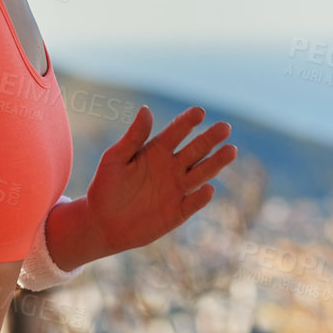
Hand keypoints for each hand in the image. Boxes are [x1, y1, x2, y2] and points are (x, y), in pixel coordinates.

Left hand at [87, 105, 235, 253]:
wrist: (101, 223)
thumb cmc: (105, 187)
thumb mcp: (114, 158)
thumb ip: (133, 137)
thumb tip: (146, 109)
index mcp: (157, 150)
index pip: (176, 132)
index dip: (187, 122)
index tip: (199, 112)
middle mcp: (172, 167)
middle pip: (196, 150)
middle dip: (210, 139)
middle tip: (224, 127)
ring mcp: (177, 189)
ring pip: (201, 173)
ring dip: (216, 163)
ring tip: (231, 150)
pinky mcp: (177, 212)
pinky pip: (192, 203)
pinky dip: (200, 197)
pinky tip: (208, 189)